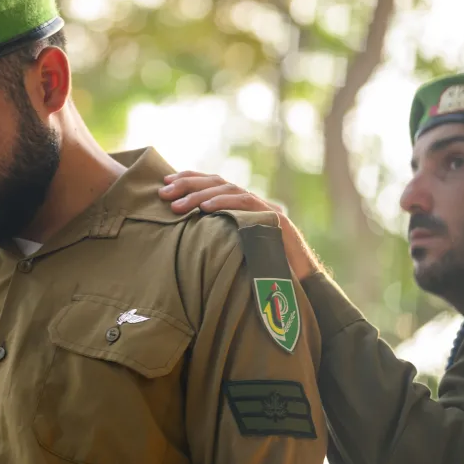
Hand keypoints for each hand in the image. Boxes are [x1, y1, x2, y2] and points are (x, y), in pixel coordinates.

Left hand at [159, 171, 323, 279]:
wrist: (299, 283)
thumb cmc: (262, 271)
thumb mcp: (231, 251)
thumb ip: (213, 238)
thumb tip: (181, 238)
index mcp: (241, 207)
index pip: (213, 184)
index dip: (190, 179)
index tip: (166, 182)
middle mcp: (252, 202)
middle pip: (217, 182)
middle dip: (188, 184)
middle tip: (163, 192)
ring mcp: (263, 208)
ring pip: (228, 189)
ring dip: (199, 195)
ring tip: (177, 205)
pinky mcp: (273, 218)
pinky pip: (245, 204)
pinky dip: (224, 203)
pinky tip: (205, 208)